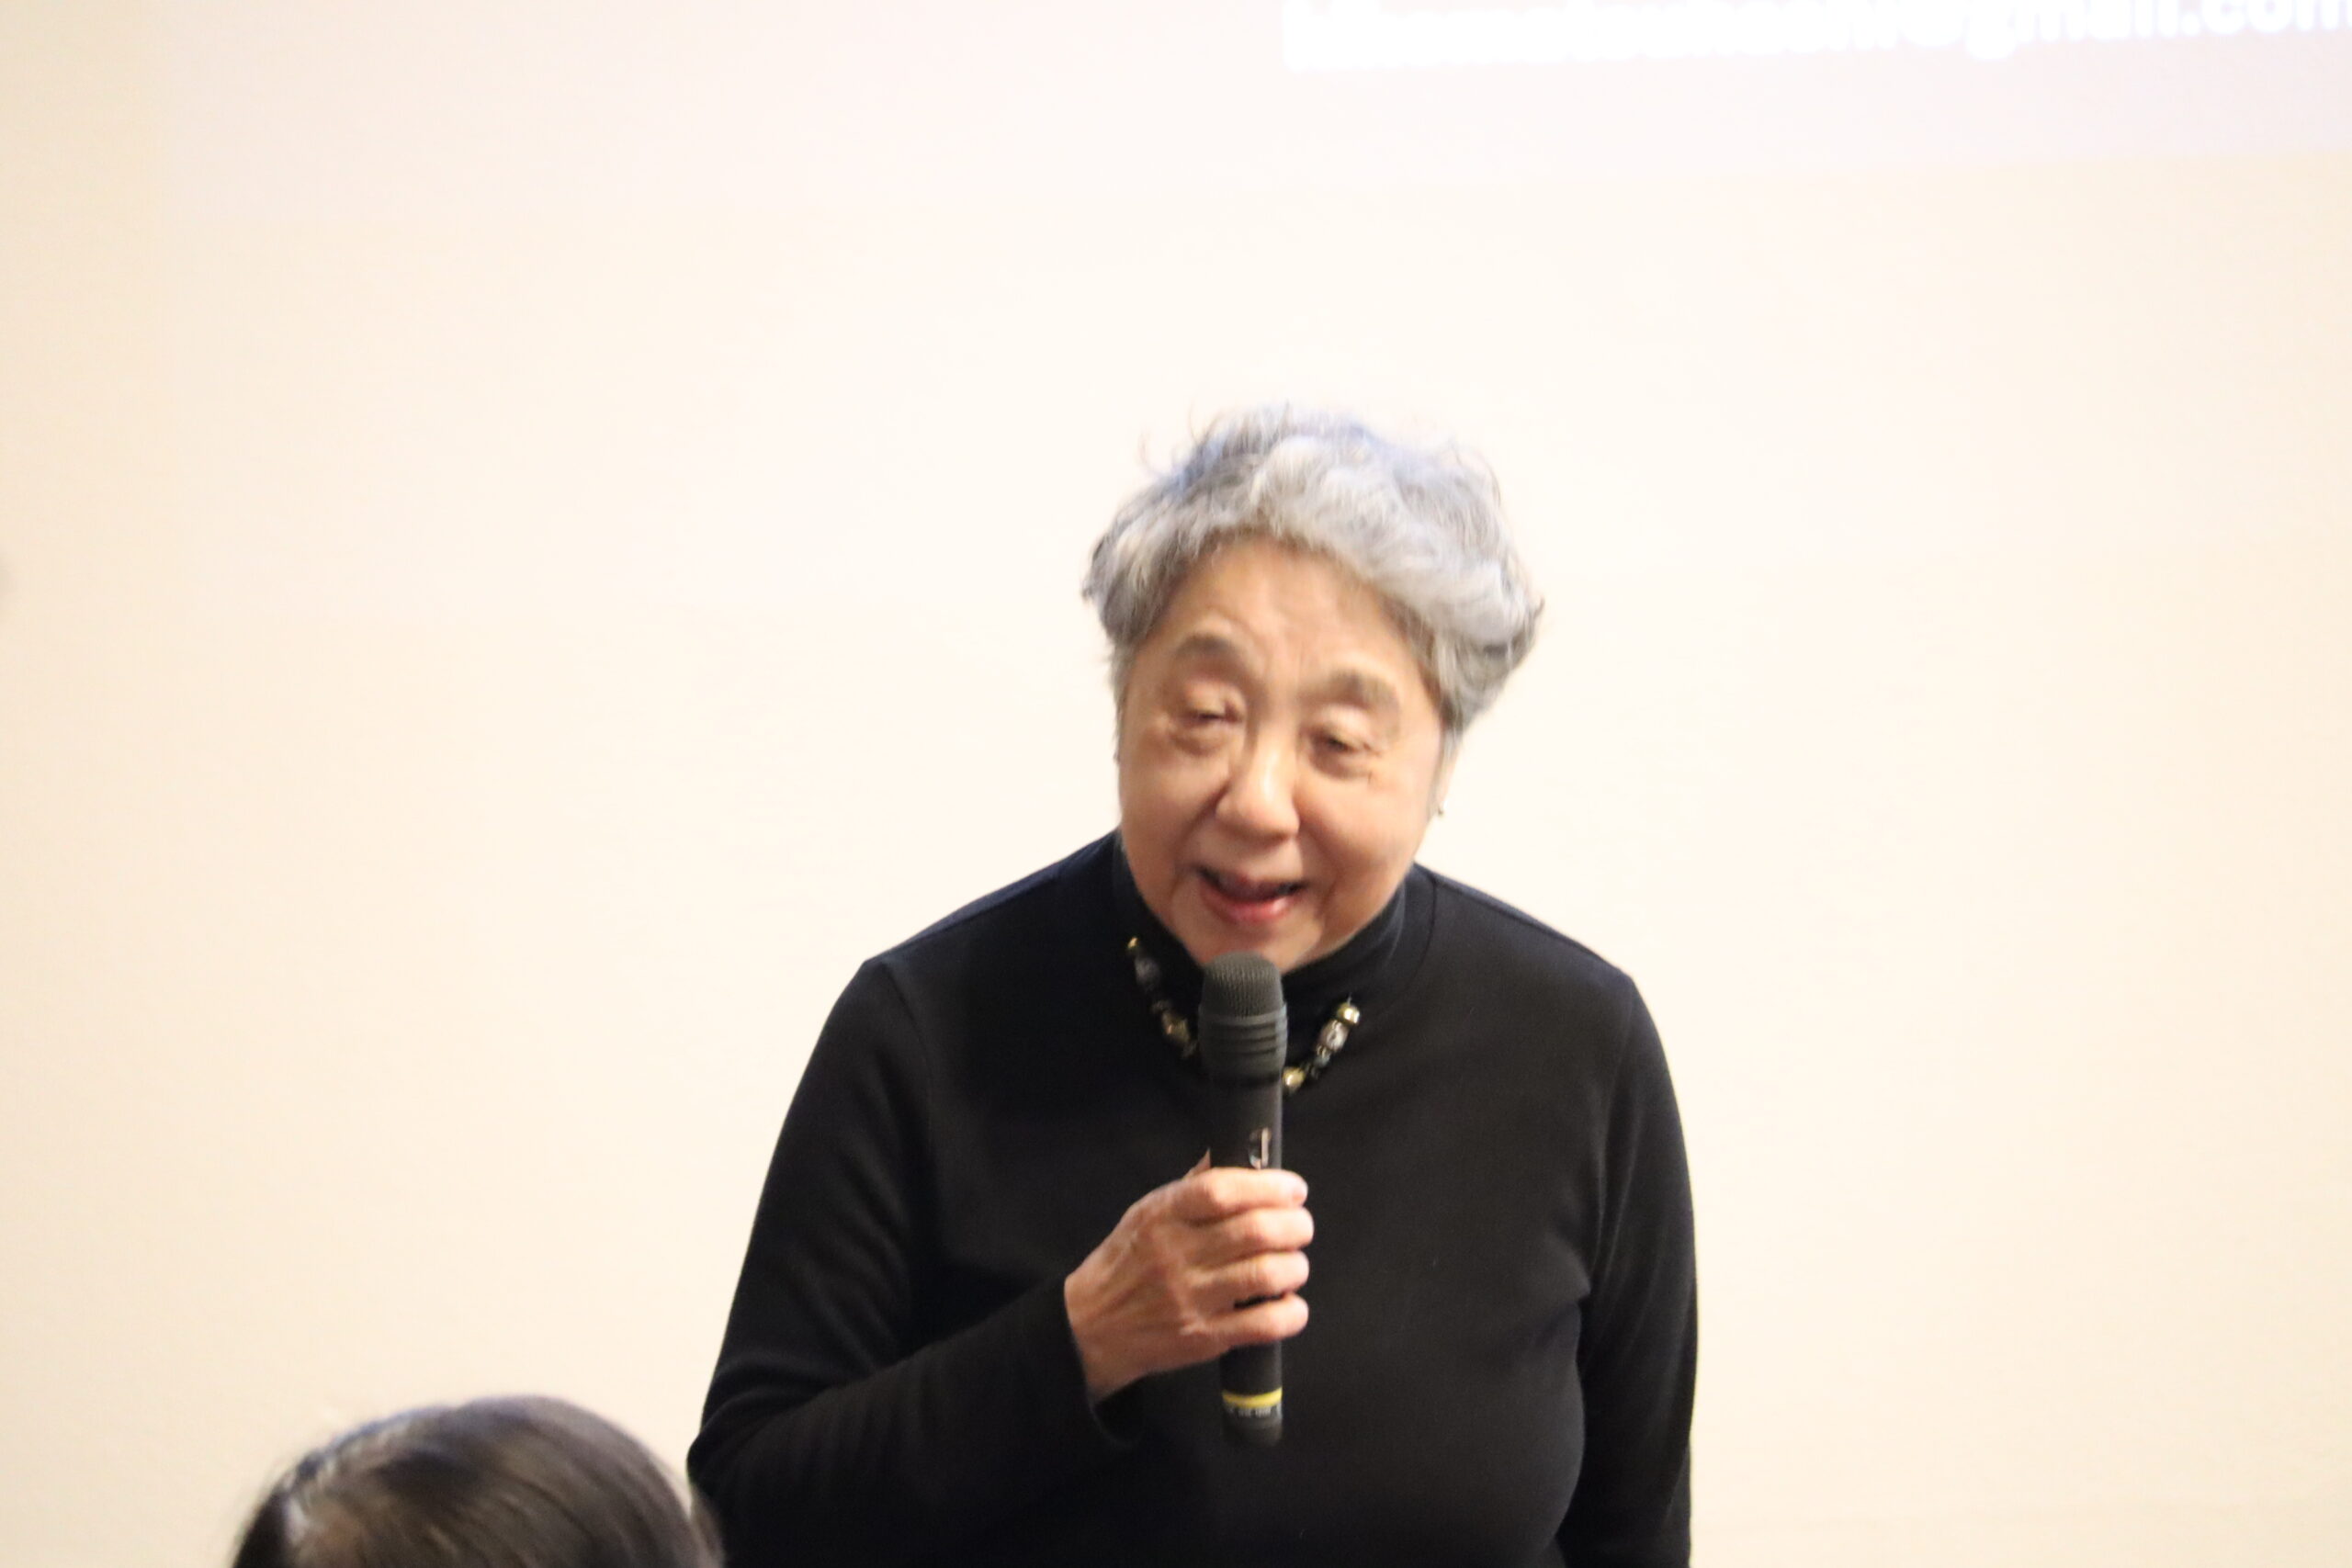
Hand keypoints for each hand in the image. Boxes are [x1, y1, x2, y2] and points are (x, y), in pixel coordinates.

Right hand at [1063, 1154, 1312, 1403]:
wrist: (1090, 1328)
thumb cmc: (1125, 1265)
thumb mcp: (1146, 1213)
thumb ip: (1192, 1186)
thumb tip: (1232, 1153)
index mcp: (1163, 1216)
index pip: (1222, 1191)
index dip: (1268, 1186)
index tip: (1292, 1189)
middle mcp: (1176, 1255)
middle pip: (1255, 1231)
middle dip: (1295, 1224)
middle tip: (1301, 1225)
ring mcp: (1190, 1299)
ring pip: (1266, 1275)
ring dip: (1295, 1266)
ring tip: (1294, 1263)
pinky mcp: (1203, 1338)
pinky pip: (1262, 1325)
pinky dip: (1289, 1312)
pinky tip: (1289, 1304)